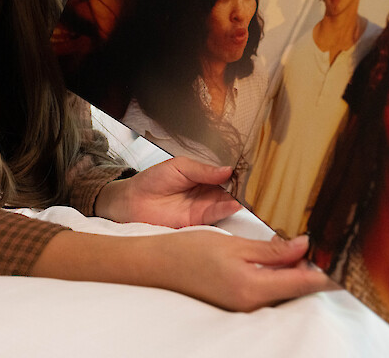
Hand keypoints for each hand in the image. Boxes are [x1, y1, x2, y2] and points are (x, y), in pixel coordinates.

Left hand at [95, 156, 241, 227]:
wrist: (133, 201)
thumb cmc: (152, 180)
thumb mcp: (179, 166)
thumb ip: (203, 170)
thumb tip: (228, 170)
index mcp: (204, 177)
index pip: (226, 175)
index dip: (238, 174)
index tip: (251, 171)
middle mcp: (208, 193)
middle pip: (230, 191)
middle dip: (242, 189)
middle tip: (255, 185)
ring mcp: (204, 208)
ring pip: (226, 204)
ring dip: (237, 201)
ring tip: (247, 195)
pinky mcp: (198, 222)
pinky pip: (215, 216)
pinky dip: (226, 211)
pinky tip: (234, 205)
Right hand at [156, 230, 338, 311]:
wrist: (159, 264)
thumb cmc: (191, 251)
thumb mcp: (235, 245)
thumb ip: (272, 249)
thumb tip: (305, 246)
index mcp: (254, 288)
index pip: (304, 282)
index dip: (326, 270)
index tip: (343, 254)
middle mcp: (253, 302)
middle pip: (298, 288)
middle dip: (314, 266)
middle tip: (328, 240)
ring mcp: (246, 304)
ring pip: (285, 287)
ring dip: (297, 268)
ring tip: (307, 242)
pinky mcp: (240, 299)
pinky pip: (270, 288)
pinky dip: (281, 272)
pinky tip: (282, 253)